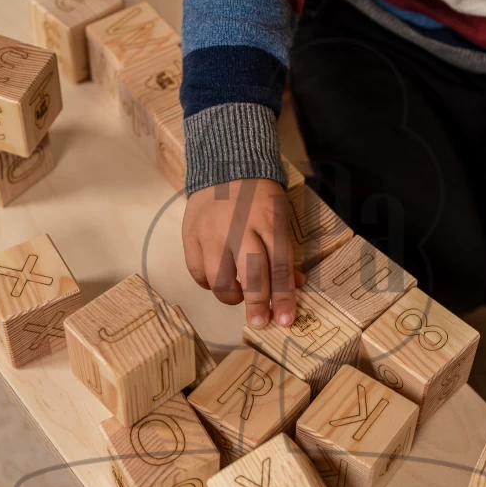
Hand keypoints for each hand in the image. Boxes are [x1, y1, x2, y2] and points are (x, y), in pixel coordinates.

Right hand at [182, 179, 304, 326]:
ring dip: (231, 296)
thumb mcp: (280, 217)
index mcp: (269, 222)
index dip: (283, 298)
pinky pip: (197, 271)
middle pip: (250, 276)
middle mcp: (239, 228)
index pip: (279, 267)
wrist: (225, 164)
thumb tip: (295, 284)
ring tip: (238, 295)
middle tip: (259, 322)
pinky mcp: (191, 234)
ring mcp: (212, 232)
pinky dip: (208, 283)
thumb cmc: (259, 195)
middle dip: (256, 305)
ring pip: (219, 279)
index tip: (284, 321)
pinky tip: (217, 279)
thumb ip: (284, 251)